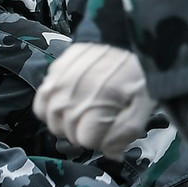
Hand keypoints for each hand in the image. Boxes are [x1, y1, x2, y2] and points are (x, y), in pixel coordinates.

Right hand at [34, 42, 156, 157]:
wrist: (130, 31)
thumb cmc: (139, 69)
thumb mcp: (144, 103)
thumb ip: (127, 132)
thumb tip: (113, 156)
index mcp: (97, 103)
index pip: (87, 140)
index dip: (101, 139)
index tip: (112, 127)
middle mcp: (73, 94)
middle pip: (68, 132)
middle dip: (85, 131)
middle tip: (101, 118)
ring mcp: (60, 80)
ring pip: (52, 119)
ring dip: (67, 121)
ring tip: (85, 110)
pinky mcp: (55, 68)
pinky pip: (42, 98)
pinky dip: (52, 105)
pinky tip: (69, 100)